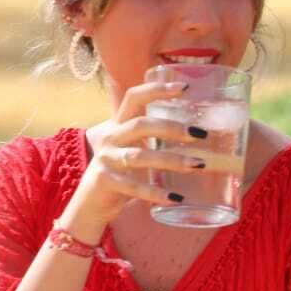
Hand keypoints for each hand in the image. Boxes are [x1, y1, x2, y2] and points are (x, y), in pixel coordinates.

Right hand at [62, 80, 211, 234]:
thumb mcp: (135, 148)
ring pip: (140, 157)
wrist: (90, 203)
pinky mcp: (105, 181)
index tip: (185, 88)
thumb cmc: (122, 172)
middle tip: (200, 134)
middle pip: (140, 125)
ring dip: (172, 160)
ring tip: (198, 165)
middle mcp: (111, 138)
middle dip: (172, 128)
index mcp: (120, 125)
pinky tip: (177, 198)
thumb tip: (200, 134)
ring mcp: (105, 159)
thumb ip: (156, 139)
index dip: (156, 89)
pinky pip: (134, 187)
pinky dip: (157, 193)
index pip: (134, 97)